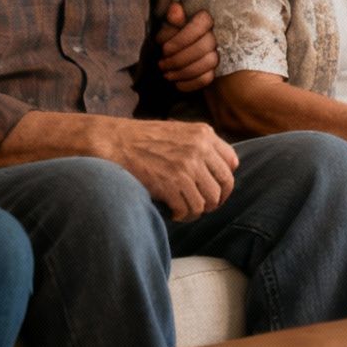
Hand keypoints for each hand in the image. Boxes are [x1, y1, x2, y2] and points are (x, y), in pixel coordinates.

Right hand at [107, 118, 239, 221]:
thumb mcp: (180, 131)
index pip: (231, 163)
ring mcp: (186, 167)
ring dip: (197, 210)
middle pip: (224, 185)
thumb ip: (202, 145)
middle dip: (215, 200)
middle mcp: (199, 150)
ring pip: (207, 201)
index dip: (225, 180)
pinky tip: (173, 211)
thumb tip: (224, 168)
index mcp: (204, 134)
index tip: (216, 189)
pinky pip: (188, 209)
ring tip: (185, 210)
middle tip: (204, 206)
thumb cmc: (145, 138)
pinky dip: (182, 215)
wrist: (116, 142)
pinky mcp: (171, 184)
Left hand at [155, 2, 217, 91]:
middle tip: (162, 64)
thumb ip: (173, 18)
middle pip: (204, 47)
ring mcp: (217, 54)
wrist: (177, 51)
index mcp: (204, 19)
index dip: (182, 38)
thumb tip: (175, 9)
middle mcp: (214, 35)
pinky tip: (176, 83)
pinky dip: (190, 84)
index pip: (200, 24)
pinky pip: (207, 79)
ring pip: (208, 64)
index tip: (164, 48)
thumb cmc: (172, 34)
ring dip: (183, 72)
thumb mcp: (169, 24)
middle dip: (179, 59)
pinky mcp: (215, 71)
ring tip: (166, 74)